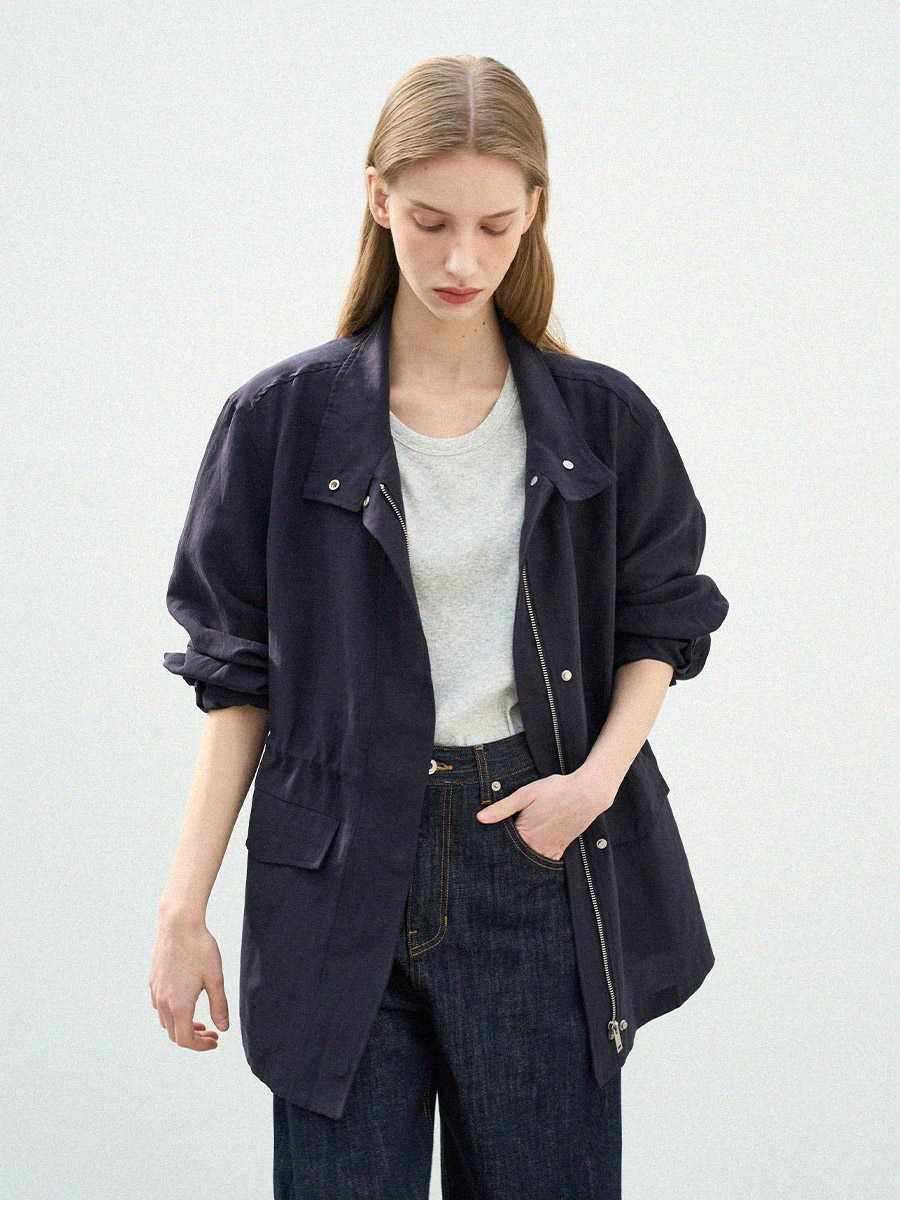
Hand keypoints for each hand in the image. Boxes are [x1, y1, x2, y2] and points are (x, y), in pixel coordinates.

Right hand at [149, 913, 228, 1049]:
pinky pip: (160, 1007)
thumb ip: (219, 1006)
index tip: (215, 1040)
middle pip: (174, 1034)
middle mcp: (162, 1002)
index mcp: (178, 1005)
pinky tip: (186, 1002)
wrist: (179, 924)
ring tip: (200, 1021)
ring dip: (182, 1026)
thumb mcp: (215, 978)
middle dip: (194, 1038)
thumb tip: (223, 1028)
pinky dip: (173, 1013)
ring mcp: (155, 991)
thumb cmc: (200, 948)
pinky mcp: (153, 981)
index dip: (200, 1046)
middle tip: (212, 1033)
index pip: (185, 1040)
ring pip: (166, 1022)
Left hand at [475, 771, 616, 861]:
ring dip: (520, 859)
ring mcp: (550, 850)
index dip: (492, 847)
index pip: (502, 849)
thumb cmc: (555, 791)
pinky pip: (545, 861)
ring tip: (509, 858)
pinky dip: (536, 860)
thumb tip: (480, 818)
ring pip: (530, 862)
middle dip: (505, 856)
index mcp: (525, 835)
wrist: (586, 794)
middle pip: (515, 858)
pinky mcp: (560, 849)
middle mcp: (537, 847)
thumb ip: (502, 808)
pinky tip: (530, 854)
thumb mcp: (525, 794)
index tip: (482, 848)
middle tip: (493, 857)